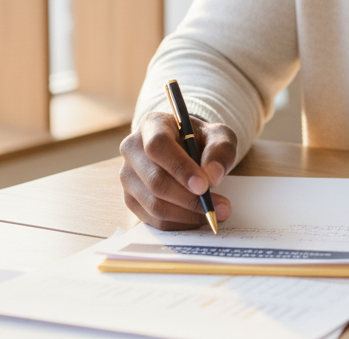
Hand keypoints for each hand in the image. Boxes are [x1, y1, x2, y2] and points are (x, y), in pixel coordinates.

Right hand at [120, 112, 237, 229]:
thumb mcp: (219, 136)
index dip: (180, 168)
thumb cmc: (201, 140)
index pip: (157, 146)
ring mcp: (128, 176)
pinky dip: (179, 223)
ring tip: (214, 213)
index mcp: (152, 125)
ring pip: (154, 204)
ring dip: (187, 214)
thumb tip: (213, 177)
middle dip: (189, 199)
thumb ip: (220, 151)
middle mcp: (132, 149)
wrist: (186, 149)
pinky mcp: (131, 199)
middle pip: (155, 180)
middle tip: (218, 207)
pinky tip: (197, 217)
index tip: (204, 185)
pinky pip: (154, 219)